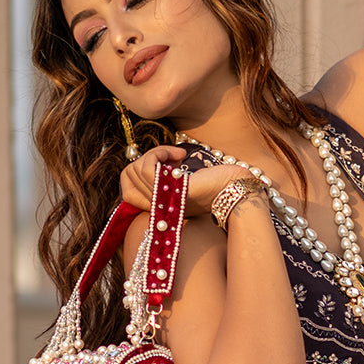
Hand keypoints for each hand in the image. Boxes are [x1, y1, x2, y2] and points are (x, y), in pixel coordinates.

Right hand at [119, 146, 253, 219]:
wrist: (237, 189)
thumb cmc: (213, 183)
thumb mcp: (180, 181)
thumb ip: (161, 178)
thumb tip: (143, 163)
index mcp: (158, 208)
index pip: (126, 189)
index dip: (138, 170)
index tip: (163, 164)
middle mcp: (158, 209)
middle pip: (128, 177)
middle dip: (146, 159)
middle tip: (170, 156)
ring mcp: (166, 202)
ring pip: (137, 170)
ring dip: (155, 154)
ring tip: (177, 155)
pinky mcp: (177, 193)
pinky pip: (149, 170)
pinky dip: (160, 154)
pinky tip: (180, 155)